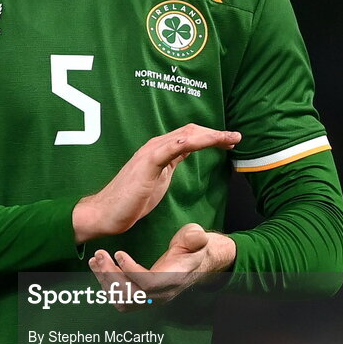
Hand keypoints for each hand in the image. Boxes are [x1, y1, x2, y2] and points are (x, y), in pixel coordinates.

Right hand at [72, 125, 240, 243]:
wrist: (106, 212)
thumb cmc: (130, 198)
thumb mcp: (159, 177)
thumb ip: (171, 163)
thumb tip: (185, 152)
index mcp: (159, 150)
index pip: (189, 135)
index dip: (211, 135)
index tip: (230, 140)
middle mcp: (155, 147)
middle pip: (190, 132)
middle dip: (215, 133)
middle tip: (236, 137)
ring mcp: (149, 154)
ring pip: (183, 137)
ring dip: (208, 136)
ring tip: (228, 139)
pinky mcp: (145, 166)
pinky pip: (166, 150)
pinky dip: (181, 143)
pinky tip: (194, 141)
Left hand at [88, 224, 237, 308]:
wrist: (197, 262)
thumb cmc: (195, 247)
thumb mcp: (197, 237)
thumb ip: (195, 237)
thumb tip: (195, 236)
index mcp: (175, 278)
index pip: (150, 283)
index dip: (131, 271)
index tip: (118, 253)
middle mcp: (162, 294)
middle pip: (132, 295)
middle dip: (111, 276)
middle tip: (100, 255)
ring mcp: (152, 299)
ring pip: (123, 301)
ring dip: (105, 282)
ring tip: (96, 261)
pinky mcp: (143, 298)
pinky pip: (122, 300)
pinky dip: (107, 286)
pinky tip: (99, 268)